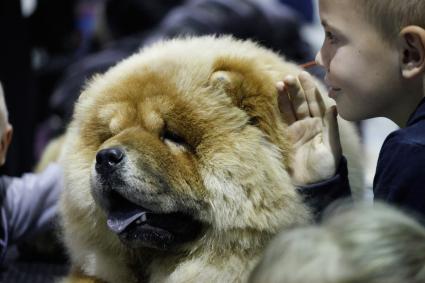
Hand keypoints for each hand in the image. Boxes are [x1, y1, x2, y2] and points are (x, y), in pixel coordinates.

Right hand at [277, 71, 341, 185]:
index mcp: (322, 124)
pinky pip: (281, 119)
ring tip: (280, 83)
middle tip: (290, 77)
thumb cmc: (326, 167)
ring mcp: (296, 129)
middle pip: (301, 102)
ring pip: (290, 108)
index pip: (316, 102)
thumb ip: (331, 127)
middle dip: (296, 89)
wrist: (312, 183)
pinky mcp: (286, 136)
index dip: (310, 89)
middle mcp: (309, 124)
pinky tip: (276, 97)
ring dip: (286, 96)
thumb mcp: (332, 147)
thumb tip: (334, 107)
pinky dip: (278, 108)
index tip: (304, 75)